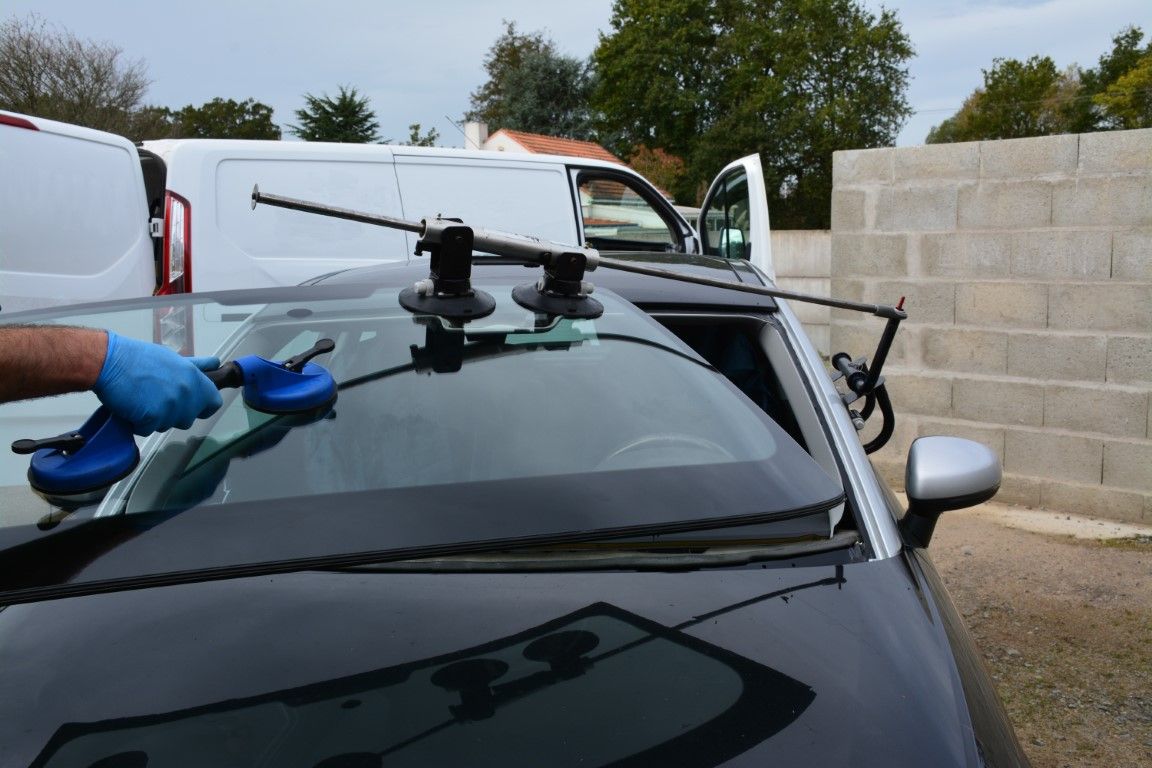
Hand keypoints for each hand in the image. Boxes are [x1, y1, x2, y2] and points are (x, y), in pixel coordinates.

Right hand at [93, 332, 222, 435]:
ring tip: (142, 399)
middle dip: (174, 414)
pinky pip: (147, 430)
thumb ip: (196, 366)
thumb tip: (215, 363)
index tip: (192, 405)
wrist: (110, 362)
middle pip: (188, 419)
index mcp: (194, 379)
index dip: (202, 406)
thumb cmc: (139, 358)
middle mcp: (187, 395)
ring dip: (155, 419)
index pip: (213, 403)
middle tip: (156, 399)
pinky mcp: (152, 418)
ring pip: (167, 425)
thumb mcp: (173, 358)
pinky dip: (138, 423)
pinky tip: (132, 406)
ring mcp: (170, 408)